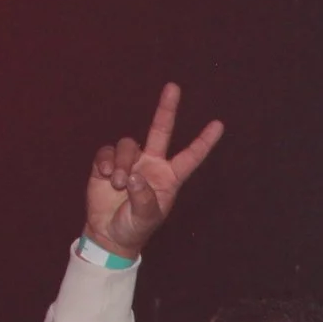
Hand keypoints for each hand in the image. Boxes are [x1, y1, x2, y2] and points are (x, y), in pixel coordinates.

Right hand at [81, 82, 223, 260]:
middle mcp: (151, 164)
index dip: (204, 142)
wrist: (108, 234)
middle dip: (167, 109)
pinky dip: (105, 161)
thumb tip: (133, 176)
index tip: (219, 125)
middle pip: (161, 130)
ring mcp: (130, 162)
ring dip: (121, 162)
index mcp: (168, 178)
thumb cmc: (134, 228)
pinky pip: (107, 151)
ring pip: (128, 144)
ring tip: (116, 184)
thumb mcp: (145, 218)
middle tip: (174, 87)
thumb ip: (143, 198)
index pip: (190, 156)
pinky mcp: (107, 163)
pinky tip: (104, 176)